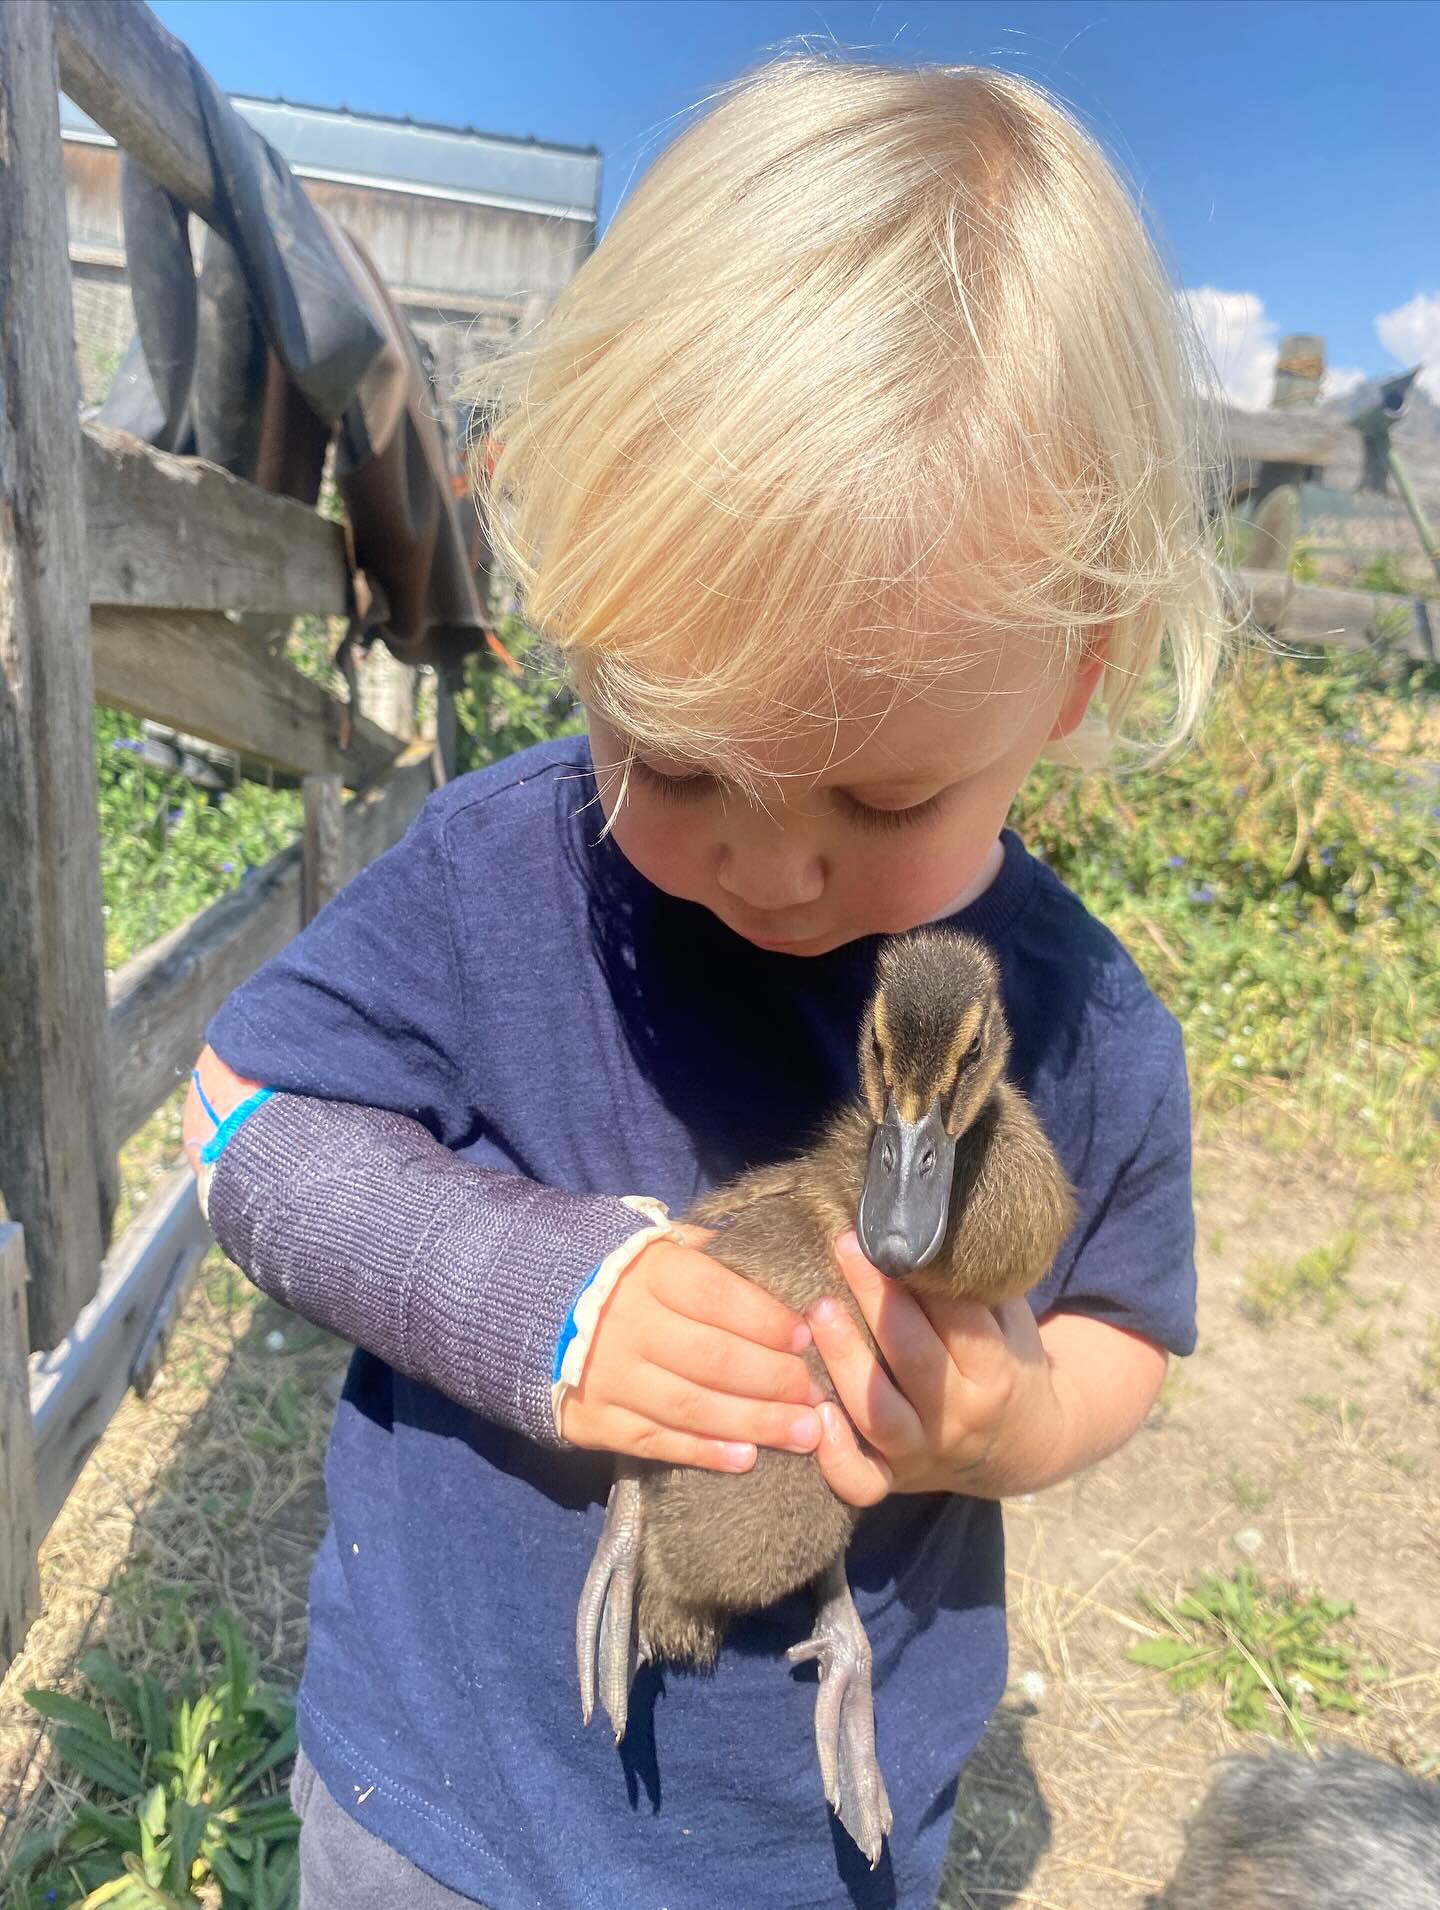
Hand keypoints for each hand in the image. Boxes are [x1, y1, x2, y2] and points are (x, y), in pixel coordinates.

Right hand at [556, 1225, 825, 1472]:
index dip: (768, 1320)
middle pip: (715, 1359)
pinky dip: (703, 1453)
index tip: (806, 1336)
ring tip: (804, 1435)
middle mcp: (627, 1325)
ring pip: (692, 1407)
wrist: (523, 1304)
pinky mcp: (593, 1420)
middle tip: (817, 1395)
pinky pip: (656, 1441)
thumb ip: (710, 1253)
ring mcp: (608, 1377)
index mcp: (649, 1273)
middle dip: (775, 1380)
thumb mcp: (655, 1243)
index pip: (720, 1298)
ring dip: (755, 1423)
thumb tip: (775, 1262)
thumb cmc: (614, 1269)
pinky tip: (746, 1458)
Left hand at [806, 1231, 1063, 1505]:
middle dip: (878, 1298)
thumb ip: (979, 1284)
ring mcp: (922, 1452)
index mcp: (997, 1373)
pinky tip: (813, 1414)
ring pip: (879, 1412)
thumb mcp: (1011, 1322)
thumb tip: (933, 1219)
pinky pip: (862, 1481)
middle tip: (846, 1246)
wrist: (1024, 1447)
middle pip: (914, 1356)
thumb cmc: (1007, 1363)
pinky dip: (837, 1457)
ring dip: (845, 1360)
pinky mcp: (892, 1478)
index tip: (890, 1230)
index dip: (923, 1272)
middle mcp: (959, 1416)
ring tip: (818, 1309)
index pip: (959, 1318)